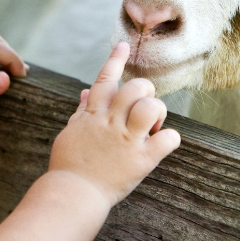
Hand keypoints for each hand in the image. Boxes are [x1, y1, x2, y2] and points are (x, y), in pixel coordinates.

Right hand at [49, 42, 180, 205]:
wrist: (72, 195)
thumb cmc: (69, 166)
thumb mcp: (71, 133)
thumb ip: (81, 112)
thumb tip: (86, 92)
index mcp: (93, 115)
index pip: (105, 79)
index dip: (116, 60)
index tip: (124, 45)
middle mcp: (110, 123)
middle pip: (136, 87)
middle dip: (145, 92)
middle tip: (143, 109)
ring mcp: (126, 140)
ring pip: (151, 107)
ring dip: (157, 113)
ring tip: (152, 127)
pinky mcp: (142, 160)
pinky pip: (168, 138)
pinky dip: (170, 138)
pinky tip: (162, 144)